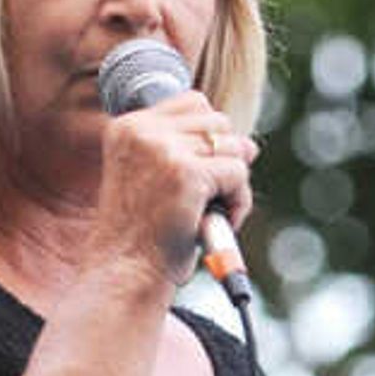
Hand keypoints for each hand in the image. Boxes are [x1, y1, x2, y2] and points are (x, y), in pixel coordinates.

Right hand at [100, 86, 256, 280]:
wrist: (125, 273)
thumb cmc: (142, 236)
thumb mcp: (154, 180)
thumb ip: (189, 151)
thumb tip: (249, 144)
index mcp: (127, 128)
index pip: (192, 102)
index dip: (208, 138)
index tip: (198, 175)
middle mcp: (142, 132)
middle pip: (218, 122)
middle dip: (224, 160)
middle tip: (208, 198)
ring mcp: (164, 150)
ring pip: (233, 147)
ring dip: (234, 184)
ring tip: (212, 213)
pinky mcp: (187, 174)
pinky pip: (239, 173)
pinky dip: (239, 202)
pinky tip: (217, 223)